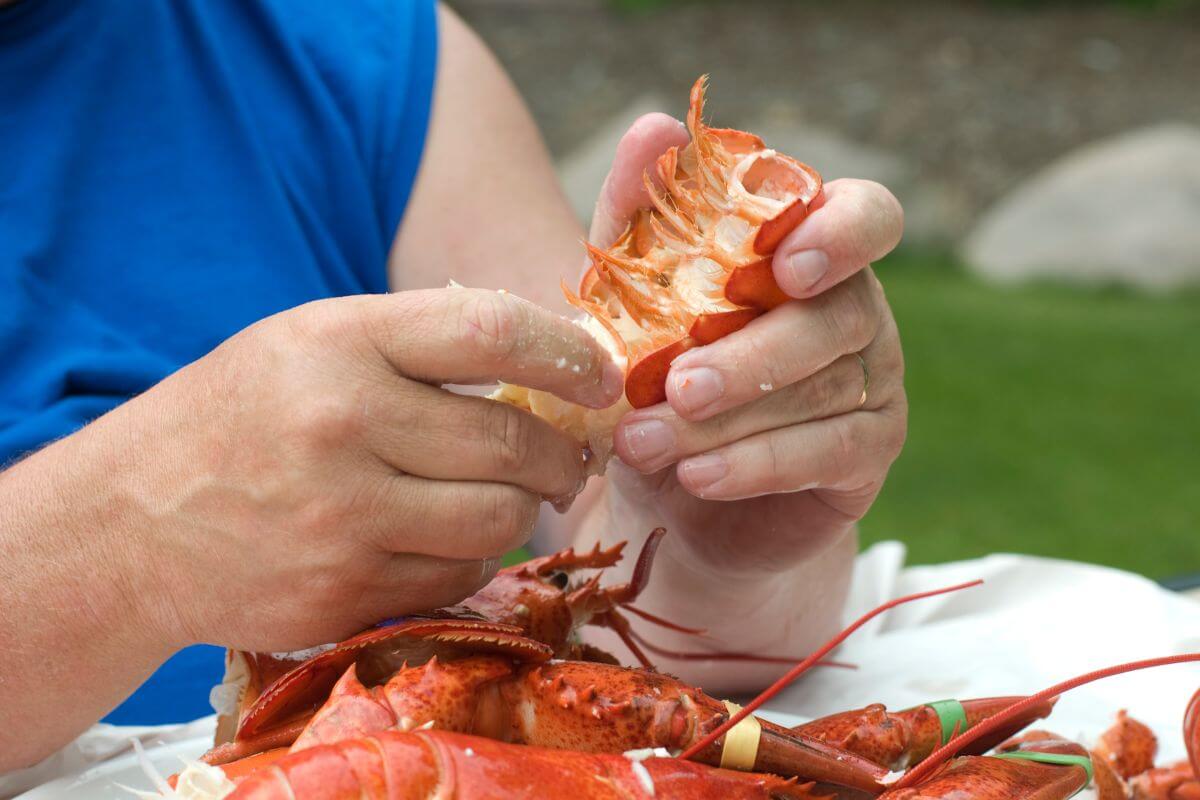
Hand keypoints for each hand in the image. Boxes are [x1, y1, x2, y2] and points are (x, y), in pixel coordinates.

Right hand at [94, 288, 621, 652]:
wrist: (130, 526)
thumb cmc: (238, 417)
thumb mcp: (310, 344)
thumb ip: (418, 345)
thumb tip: (551, 359)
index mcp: (336, 343)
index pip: (487, 331)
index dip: (566, 352)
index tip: (601, 375)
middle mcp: (340, 426)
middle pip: (510, 442)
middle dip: (563, 452)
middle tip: (570, 454)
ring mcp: (340, 520)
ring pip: (499, 519)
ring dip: (524, 509)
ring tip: (509, 493)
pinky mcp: (342, 593)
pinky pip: (458, 575)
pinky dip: (472, 556)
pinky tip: (442, 537)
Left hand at [573, 114, 904, 684]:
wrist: (669, 492)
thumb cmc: (654, 381)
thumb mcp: (629, 300)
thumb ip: (639, 215)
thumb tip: (655, 125)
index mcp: (812, 254)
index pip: (868, 216)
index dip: (840, 233)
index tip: (784, 266)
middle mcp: (858, 310)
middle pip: (838, 316)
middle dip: (751, 356)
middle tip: (677, 386)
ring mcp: (876, 382)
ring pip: (824, 390)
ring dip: (730, 419)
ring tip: (645, 443)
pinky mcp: (870, 453)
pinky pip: (829, 452)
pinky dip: (757, 463)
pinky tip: (697, 476)